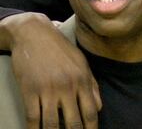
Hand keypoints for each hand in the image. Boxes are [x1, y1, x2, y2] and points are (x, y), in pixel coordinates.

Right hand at [0, 13, 100, 128]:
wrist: (34, 34)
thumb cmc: (60, 49)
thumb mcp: (81, 63)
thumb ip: (92, 85)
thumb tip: (99, 107)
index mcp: (83, 80)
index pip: (91, 111)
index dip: (91, 128)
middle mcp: (68, 86)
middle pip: (73, 121)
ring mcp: (48, 89)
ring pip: (51, 123)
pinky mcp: (29, 90)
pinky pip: (32, 117)